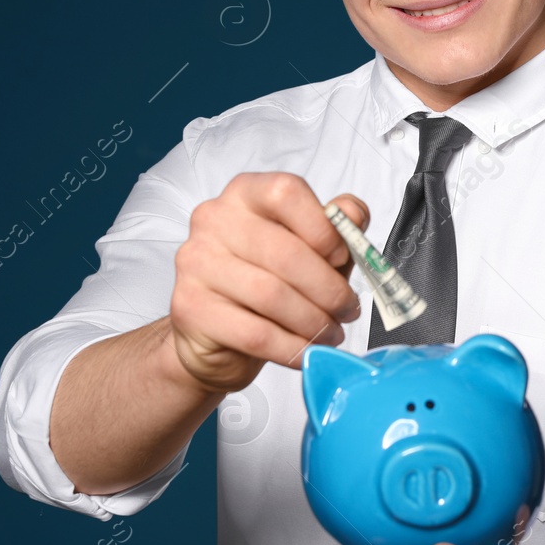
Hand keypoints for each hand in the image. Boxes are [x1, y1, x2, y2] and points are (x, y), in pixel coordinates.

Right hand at [167, 173, 366, 391]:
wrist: (215, 336)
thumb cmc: (265, 283)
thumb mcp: (309, 250)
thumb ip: (334, 229)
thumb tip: (354, 215)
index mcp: (245, 194)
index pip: (286, 192)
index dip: (323, 226)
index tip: (343, 256)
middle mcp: (213, 220)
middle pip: (285, 252)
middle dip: (329, 289)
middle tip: (348, 310)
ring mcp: (196, 262)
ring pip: (271, 295)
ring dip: (314, 321)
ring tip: (331, 332)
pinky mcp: (189, 307)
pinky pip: (254, 333)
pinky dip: (291, 347)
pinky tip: (307, 352)